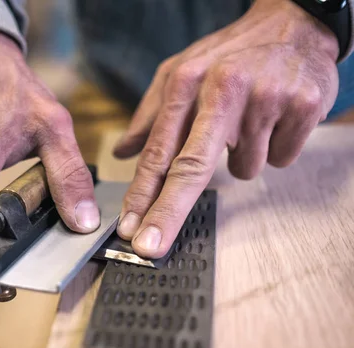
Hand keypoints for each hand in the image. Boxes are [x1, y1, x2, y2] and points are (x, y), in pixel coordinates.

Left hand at [114, 0, 339, 258]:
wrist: (294, 24)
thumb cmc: (230, 55)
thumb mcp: (181, 71)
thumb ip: (151, 114)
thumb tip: (122, 152)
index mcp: (186, 82)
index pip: (159, 151)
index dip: (142, 194)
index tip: (128, 227)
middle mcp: (223, 88)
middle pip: (191, 168)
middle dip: (167, 213)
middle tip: (149, 246)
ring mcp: (266, 97)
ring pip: (244, 168)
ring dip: (243, 157)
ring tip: (248, 122)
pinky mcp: (302, 106)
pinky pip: (280, 158)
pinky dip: (275, 147)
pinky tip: (275, 119)